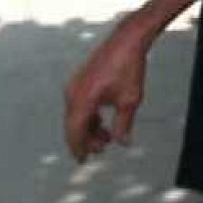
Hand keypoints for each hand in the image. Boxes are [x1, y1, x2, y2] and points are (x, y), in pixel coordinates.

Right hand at [62, 24, 148, 161]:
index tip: (83, 161)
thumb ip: (124, 124)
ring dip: (89, 127)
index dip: (79, 148)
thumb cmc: (129, 69)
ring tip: (107, 137)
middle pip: (74, 125)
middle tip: (103, 149)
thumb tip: (123, 143)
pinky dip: (89, 115)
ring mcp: (74, 86)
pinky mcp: (79, 81)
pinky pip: (79, 104)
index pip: (75, 132)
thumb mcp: (130, 100)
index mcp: (82, 100)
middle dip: (87, 139)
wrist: (126, 41)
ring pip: (76, 115)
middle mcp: (73, 94)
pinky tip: (102, 122)